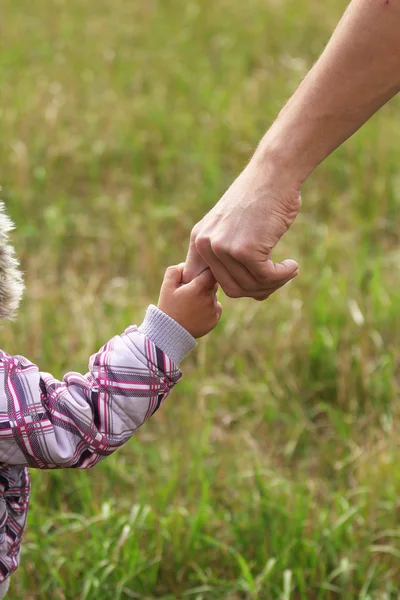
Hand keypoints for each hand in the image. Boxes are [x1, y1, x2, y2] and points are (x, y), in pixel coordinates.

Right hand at [158, 264, 221, 337]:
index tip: (200, 274)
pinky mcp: (215, 320)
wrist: (171, 332)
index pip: (211, 272)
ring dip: (207, 297)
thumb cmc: (168, 307)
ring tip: (193, 304)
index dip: (206, 272)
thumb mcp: (166, 287)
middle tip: (193, 290)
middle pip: (214, 284)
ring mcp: (213, 310)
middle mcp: (209, 299)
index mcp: (198, 288)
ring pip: (215, 297)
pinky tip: (197, 312)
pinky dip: (209, 308)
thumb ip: (175, 271)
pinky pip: (216, 308)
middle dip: (206, 285)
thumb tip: (186, 265)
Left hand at [182, 158, 300, 299]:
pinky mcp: (245, 250)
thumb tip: (248, 295)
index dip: (226, 289)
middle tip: (277, 278)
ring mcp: (224, 248)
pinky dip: (283, 276)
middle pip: (232, 289)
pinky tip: (292, 266)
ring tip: (287, 271)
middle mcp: (206, 245)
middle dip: (258, 289)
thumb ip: (231, 259)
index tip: (251, 285)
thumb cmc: (261, 200)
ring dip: (273, 283)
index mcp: (199, 240)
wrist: (274, 173)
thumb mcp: (235, 229)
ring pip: (250, 287)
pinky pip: (266, 278)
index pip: (204, 282)